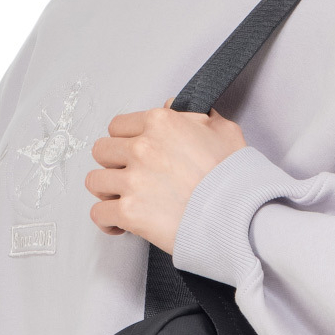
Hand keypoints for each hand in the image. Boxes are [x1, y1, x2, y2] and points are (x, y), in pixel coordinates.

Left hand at [87, 102, 245, 251]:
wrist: (239, 217)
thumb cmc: (235, 180)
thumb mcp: (225, 132)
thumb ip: (198, 116)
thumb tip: (179, 109)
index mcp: (161, 123)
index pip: (119, 125)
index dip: (125, 140)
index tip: (132, 153)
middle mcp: (142, 148)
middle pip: (102, 150)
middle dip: (113, 164)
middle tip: (127, 176)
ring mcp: (133, 181)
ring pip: (95, 182)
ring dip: (106, 191)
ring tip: (120, 199)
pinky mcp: (129, 213)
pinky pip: (99, 214)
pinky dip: (106, 221)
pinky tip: (117, 224)